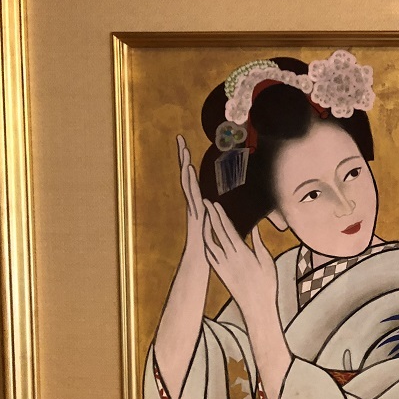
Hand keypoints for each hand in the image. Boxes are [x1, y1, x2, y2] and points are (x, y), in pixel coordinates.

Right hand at [176, 135, 204, 253]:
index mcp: (198, 203)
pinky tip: (189, 168)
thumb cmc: (207, 245)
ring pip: (187, 182)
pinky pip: (191, 193)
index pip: (193, 179)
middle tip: (179, 138)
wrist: (201, 260)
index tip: (187, 147)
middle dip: (183, 157)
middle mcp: (192, 202)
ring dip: (185, 164)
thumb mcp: (214, 225)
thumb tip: (219, 209)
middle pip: (186, 175)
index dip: (190, 163)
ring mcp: (192, 207)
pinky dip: (189, 180)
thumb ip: (215, 215)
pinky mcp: (193, 212)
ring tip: (183, 147)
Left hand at [202, 200, 276, 320]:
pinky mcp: (220, 273)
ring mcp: (222, 266)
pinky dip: (207, 244)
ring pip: (210, 243)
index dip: (220, 215)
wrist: (256, 307)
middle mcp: (229, 258)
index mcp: (242, 253)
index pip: (228, 229)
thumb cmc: (266, 284)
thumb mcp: (266, 261)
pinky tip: (206, 238)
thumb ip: (258, 244)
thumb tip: (254, 228)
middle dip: (211, 216)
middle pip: (217, 232)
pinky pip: (210, 255)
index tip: (215, 203)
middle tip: (205, 202)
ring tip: (204, 217)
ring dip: (206, 229)